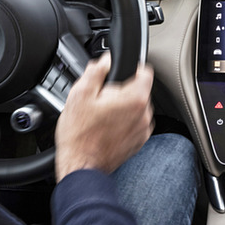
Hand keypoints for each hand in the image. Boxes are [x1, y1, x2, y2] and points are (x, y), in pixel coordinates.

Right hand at [55, 53, 154, 181]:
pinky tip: (105, 128)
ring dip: (123, 107)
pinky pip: (134, 123)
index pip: (145, 71)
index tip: (118, 72)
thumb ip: (96, 70)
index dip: (131, 68)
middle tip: (101, 100)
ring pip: (136, 108)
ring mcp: (143, 130)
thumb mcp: (80, 94)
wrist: (80, 166)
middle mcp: (145, 115)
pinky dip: (123, 122)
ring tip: (101, 116)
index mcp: (135, 99)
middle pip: (138, 90)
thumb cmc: (79, 135)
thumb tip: (105, 59)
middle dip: (122, 90)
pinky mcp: (138, 142)